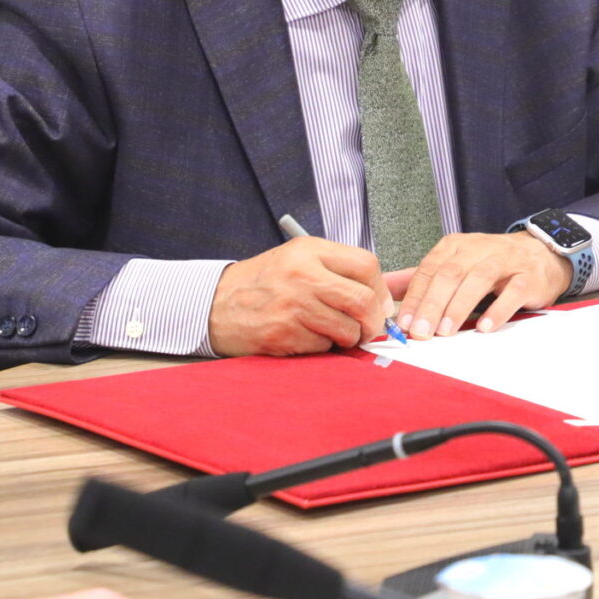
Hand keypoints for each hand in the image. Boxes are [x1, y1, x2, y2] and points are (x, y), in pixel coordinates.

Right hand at [207, 236, 388, 355]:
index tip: (379, 303)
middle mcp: (302, 274)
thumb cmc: (263, 283)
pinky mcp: (284, 333)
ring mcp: (293, 305)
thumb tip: (383, 300)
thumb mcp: (298, 260)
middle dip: (373, 321)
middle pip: (362, 300)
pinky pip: (323, 346)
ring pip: (347, 329)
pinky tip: (306, 337)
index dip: (380, 290)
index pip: (366, 265)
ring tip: (332, 332)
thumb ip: (338, 271)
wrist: (215, 304)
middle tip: (369, 328)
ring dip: (347, 337)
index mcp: (310, 251)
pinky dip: (322, 347)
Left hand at [388, 231, 571, 338]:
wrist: (539, 254)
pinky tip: (484, 327)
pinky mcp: (529, 276)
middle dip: (432, 304)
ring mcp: (505, 261)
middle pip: (450, 274)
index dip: (414, 297)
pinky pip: (513, 291)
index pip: (429, 270)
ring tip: (445, 331)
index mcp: (455, 247)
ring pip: (478, 279)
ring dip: (459, 306)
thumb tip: (383, 289)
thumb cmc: (490, 264)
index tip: (403, 323)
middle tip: (421, 332)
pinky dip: (498, 309)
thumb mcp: (453, 265)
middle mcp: (478, 249)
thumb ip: (420, 278)